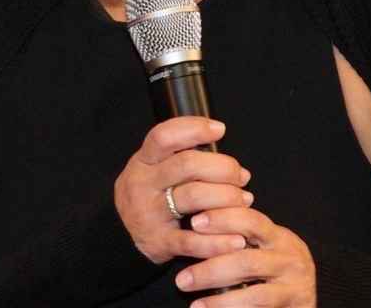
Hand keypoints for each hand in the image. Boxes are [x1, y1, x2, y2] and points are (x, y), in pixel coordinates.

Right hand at [114, 116, 253, 263]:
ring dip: (227, 198)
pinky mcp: (157, 242)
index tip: (220, 129)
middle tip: (241, 176)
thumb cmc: (155, 192)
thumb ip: (188, 158)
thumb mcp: (159, 168)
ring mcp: (148, 213)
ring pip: (193, 198)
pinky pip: (192, 241)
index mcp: (144, 160)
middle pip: (186, 164)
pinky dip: (218, 241)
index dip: (193, 128)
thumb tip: (235, 169)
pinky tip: (237, 240)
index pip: (164, 136)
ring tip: (244, 201)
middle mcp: (142, 184)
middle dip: (222, 167)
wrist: (126, 231)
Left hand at [174, 207, 316, 306]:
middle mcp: (290, 258)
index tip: (194, 222)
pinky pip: (258, 307)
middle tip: (181, 279)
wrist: (303, 301)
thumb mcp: (262, 248)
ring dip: (219, 299)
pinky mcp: (294, 305)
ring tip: (193, 303)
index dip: (222, 219)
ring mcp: (294, 284)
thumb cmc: (274, 271)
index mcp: (279, 237)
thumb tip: (195, 224)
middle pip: (246, 259)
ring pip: (254, 293)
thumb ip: (238, 238)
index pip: (251, 220)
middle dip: (210, 268)